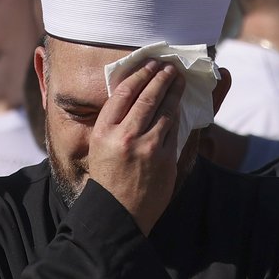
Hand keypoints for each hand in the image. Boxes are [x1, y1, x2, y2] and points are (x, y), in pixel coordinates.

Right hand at [88, 58, 184, 234]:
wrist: (118, 213)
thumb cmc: (108, 178)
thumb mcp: (99, 146)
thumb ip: (114, 123)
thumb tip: (133, 94)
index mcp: (104, 131)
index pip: (124, 92)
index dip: (140, 74)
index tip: (149, 65)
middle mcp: (125, 136)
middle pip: (148, 97)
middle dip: (161, 78)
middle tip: (169, 67)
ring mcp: (147, 148)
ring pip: (165, 111)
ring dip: (174, 92)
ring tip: (178, 80)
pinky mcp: (165, 159)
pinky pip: (174, 131)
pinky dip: (177, 115)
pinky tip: (179, 106)